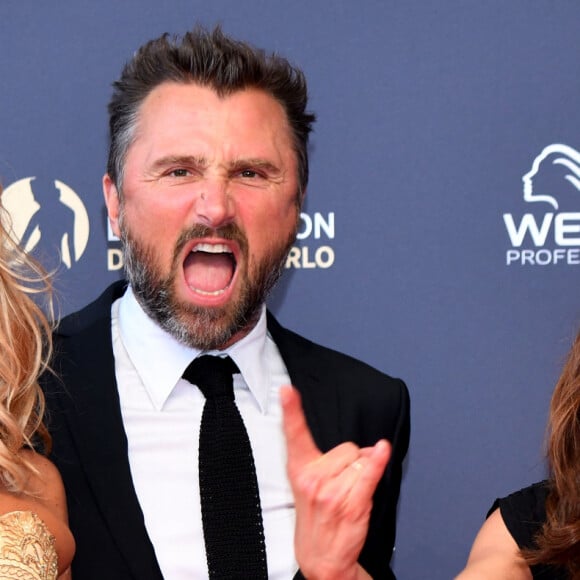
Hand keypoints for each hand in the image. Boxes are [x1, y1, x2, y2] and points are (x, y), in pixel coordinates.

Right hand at [281, 386, 390, 579]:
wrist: (321, 557)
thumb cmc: (316, 518)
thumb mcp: (307, 485)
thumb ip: (328, 459)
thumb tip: (365, 447)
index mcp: (300, 469)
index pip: (294, 434)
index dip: (290, 410)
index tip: (286, 391)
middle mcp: (314, 478)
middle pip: (346, 446)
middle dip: (350, 461)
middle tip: (339, 484)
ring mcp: (332, 491)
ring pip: (360, 460)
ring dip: (362, 473)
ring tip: (348, 494)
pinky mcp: (352, 502)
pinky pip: (368, 473)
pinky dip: (378, 461)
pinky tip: (383, 450)